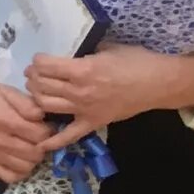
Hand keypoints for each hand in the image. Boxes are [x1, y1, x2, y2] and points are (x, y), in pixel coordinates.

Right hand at [0, 56, 50, 183]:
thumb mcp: (4, 90)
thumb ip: (26, 104)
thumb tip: (44, 117)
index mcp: (5, 119)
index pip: (40, 134)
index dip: (48, 129)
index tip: (45, 124)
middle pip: (35, 153)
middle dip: (43, 144)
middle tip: (38, 136)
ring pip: (25, 167)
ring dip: (33, 158)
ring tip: (30, 146)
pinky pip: (8, 177)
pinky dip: (19, 171)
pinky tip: (19, 159)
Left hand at [24, 45, 193, 154]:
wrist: (160, 83)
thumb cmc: (137, 61)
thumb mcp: (108, 49)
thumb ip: (85, 54)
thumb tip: (68, 54)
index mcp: (83, 70)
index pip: (45, 66)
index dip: (37, 61)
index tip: (38, 59)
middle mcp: (80, 91)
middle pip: (41, 85)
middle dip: (33, 77)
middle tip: (34, 73)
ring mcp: (85, 109)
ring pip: (46, 106)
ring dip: (36, 97)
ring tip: (37, 91)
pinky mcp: (93, 123)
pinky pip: (69, 136)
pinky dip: (53, 142)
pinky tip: (40, 144)